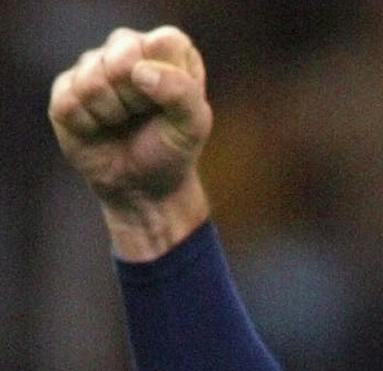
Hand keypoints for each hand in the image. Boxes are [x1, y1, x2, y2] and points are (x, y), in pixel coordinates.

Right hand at [49, 25, 211, 258]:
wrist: (144, 190)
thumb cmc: (171, 151)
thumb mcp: (193, 126)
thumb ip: (182, 92)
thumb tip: (139, 71)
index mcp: (165, 50)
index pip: (163, 43)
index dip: (166, 79)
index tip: (169, 106)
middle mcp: (126, 48)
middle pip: (123, 56)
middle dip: (136, 98)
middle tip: (142, 116)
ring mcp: (91, 66)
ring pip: (93, 79)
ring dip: (112, 113)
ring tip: (121, 123)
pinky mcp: (65, 89)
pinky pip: (71, 101)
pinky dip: (89, 125)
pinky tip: (98, 129)